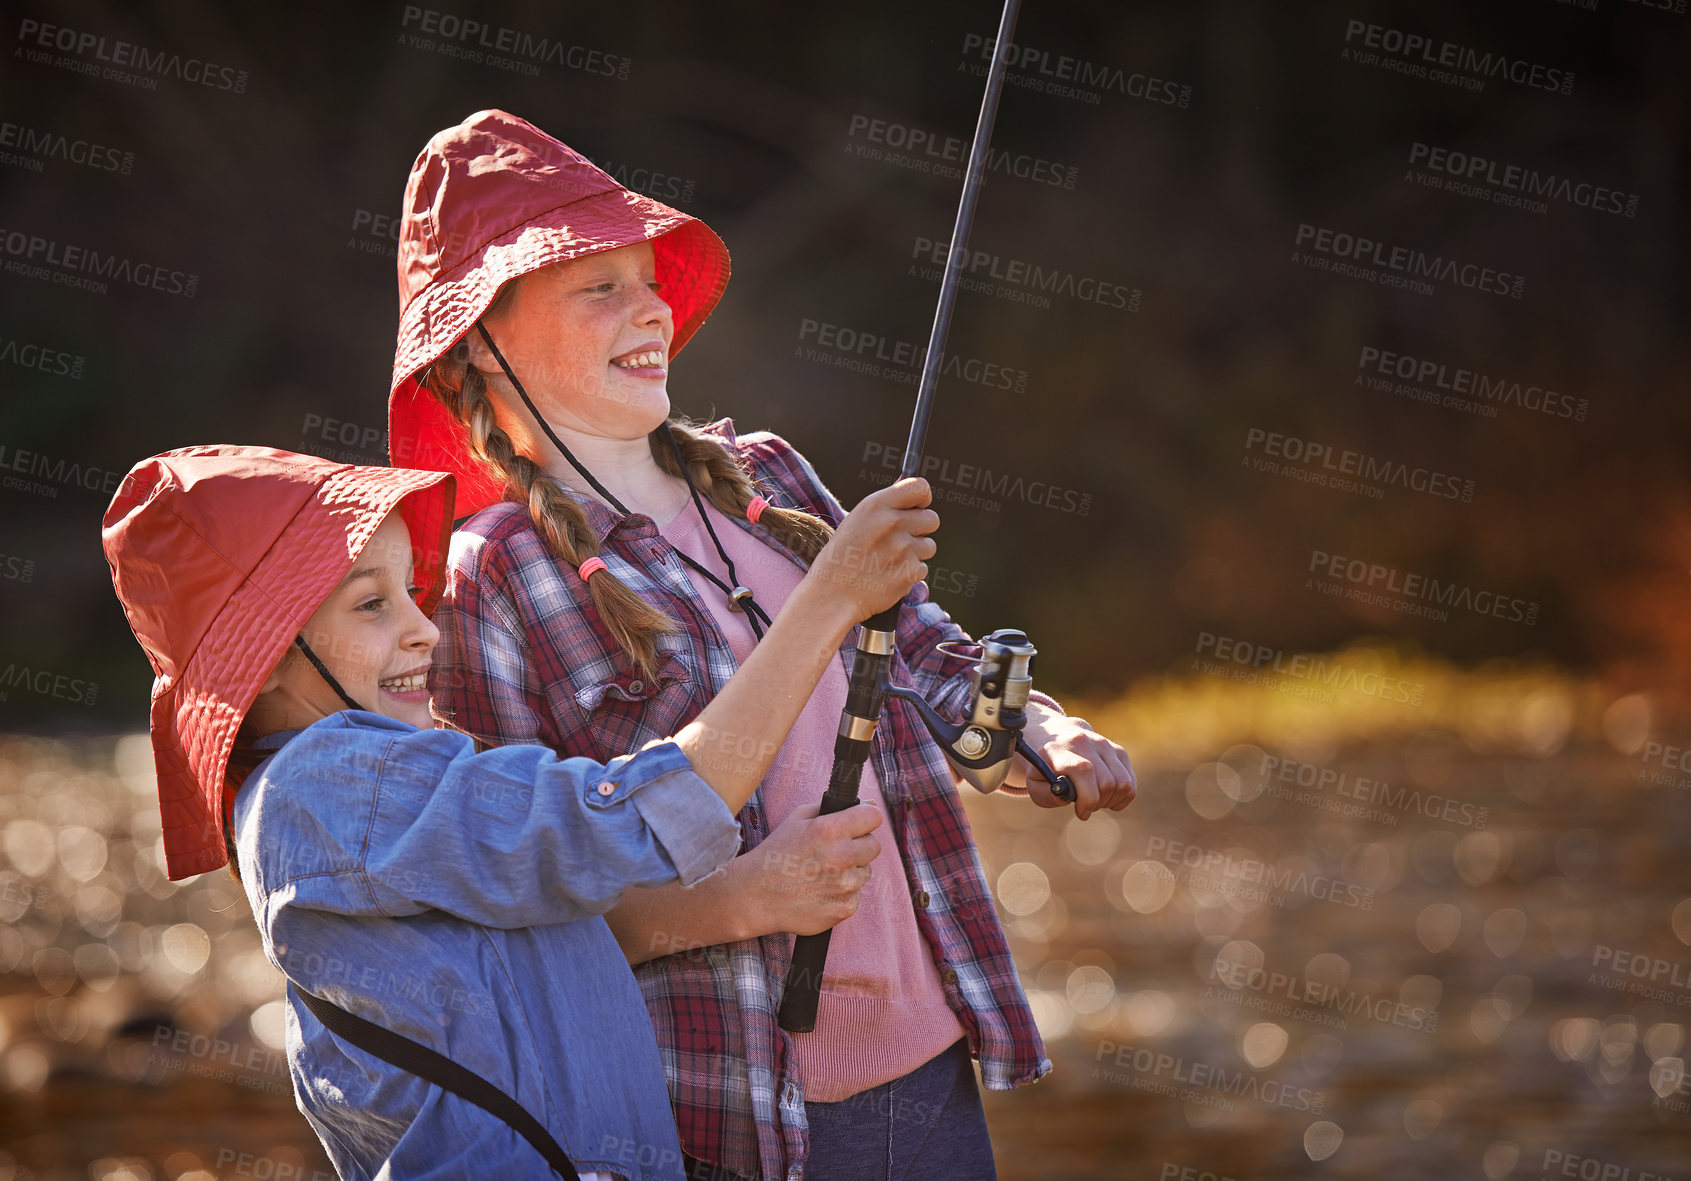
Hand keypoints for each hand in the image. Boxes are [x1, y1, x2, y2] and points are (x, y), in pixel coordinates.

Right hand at [737, 802, 882, 935]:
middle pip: (874, 845)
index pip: (873, 816)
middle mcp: (841, 857)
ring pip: (866, 871)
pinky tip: (820, 891)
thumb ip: (835, 807)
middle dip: (858, 846)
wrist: (755, 896)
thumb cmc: (776, 854)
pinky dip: (842, 893)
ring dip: (851, 871)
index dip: (865, 818)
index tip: (859, 824)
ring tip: (822, 873)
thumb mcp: (798, 820)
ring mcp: (845, 885)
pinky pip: (856, 895)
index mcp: (830, 830)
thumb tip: (871, 803)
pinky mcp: (845, 908)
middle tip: (835, 851)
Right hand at [804, 478, 937, 625]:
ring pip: (929, 546)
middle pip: (932, 519)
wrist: (831, 595)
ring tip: (890, 561)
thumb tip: (911, 501)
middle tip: (902, 540)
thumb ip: (885, 510)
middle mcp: (892, 523)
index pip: (920, 487)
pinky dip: (909, 574)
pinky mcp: (910, 571)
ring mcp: (903, 548)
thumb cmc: (840, 559)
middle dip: (921, 530)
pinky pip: (922, 568)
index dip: (922, 499)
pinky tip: (889, 576)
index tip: (918, 507)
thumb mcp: (856, 522)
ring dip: (916, 554)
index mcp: (876, 505)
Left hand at [1019, 711, 1136, 819]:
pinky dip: (1123, 797)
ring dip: (1111, 801)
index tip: (1081, 812)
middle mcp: (1084, 742)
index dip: (1087, 798)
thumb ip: (1046, 795)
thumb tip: (1069, 798)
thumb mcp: (1034, 783)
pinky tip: (1108, 798)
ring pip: (1123, 783)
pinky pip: (1130, 782)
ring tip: (1095, 801)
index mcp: (1060, 749)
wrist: (1055, 736)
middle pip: (1106, 782)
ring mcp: (1104, 744)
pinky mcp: (1118, 751)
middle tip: (1085, 807)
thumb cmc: (1044, 766)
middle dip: (1097, 804)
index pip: (1084, 771)